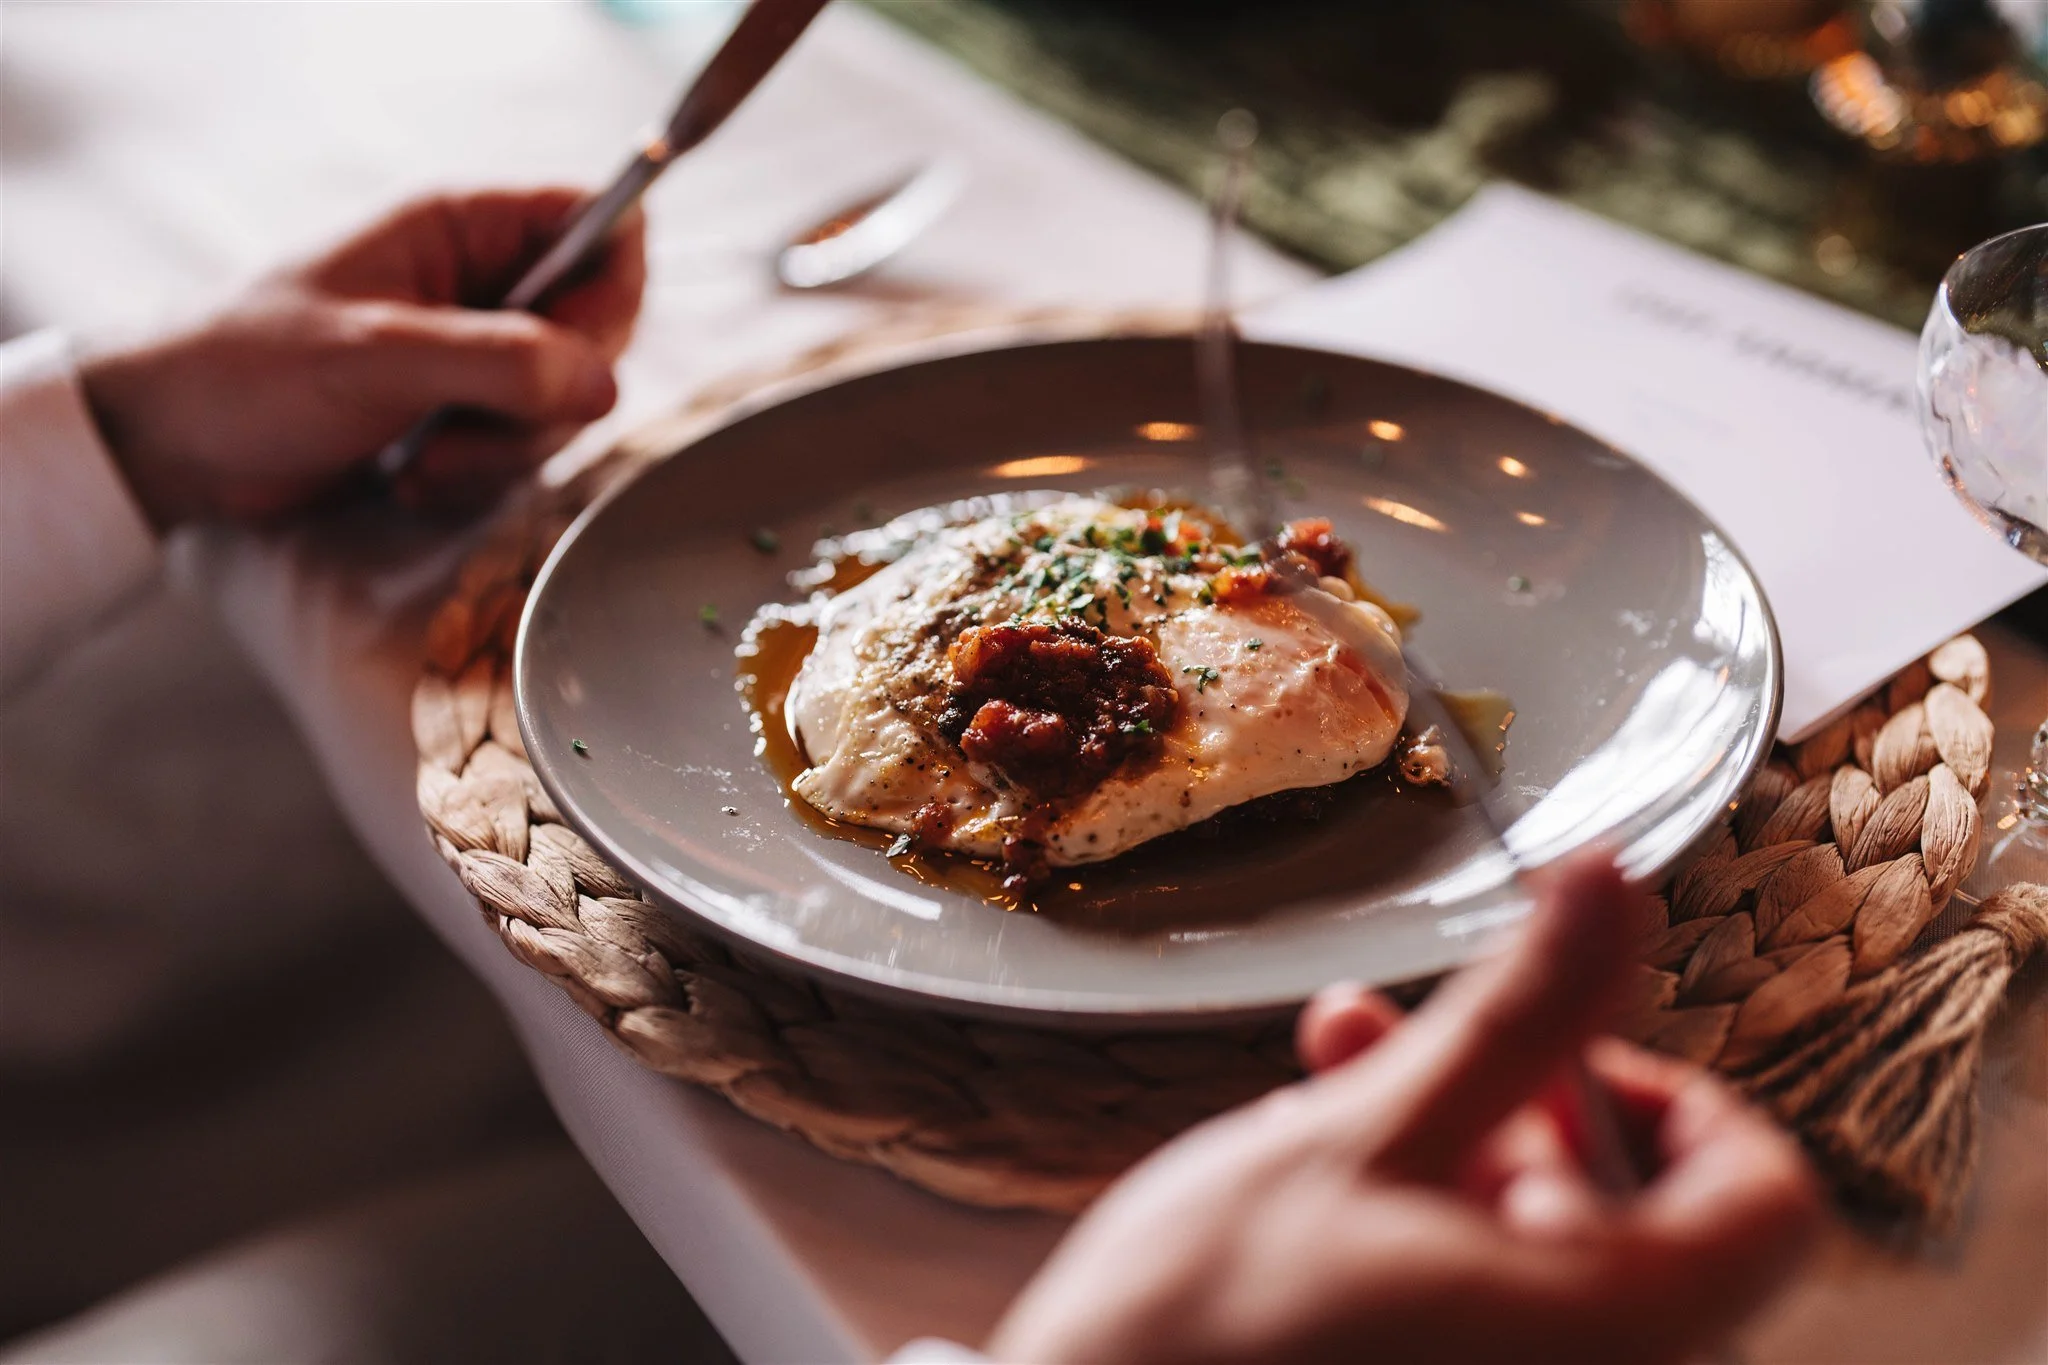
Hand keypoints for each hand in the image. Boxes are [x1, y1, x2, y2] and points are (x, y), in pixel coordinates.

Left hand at [80, 187, 645, 523]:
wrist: (175, 446)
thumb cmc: (247, 370)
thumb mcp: (375, 356)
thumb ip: (497, 361)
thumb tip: (602, 382)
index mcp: (464, 228)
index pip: (602, 227)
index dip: (610, 294)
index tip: (576, 357)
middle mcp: (484, 284)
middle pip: (598, 332)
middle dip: (547, 402)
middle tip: (474, 430)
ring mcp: (478, 352)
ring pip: (565, 402)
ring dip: (506, 451)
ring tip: (423, 460)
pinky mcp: (466, 414)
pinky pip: (525, 448)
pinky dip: (481, 476)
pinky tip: (413, 475)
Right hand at [989, 852, 1821, 1364]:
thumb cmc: (1201, 1331)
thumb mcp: (1363, 1139)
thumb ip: (1514, 1019)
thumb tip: (1617, 888)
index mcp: (1615, 1339)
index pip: (1768, 1202)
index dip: (1675, 1097)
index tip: (1556, 1055)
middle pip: (1648, 1227)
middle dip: (1519, 1108)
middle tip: (1405, 1046)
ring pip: (1551, 1266)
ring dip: (1456, 1154)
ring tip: (1333, 1074)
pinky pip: (1492, 1320)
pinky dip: (1432, 1236)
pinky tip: (1323, 1177)